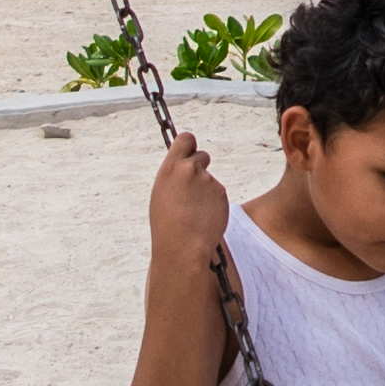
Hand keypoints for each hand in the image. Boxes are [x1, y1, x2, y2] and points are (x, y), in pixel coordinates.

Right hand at [146, 132, 229, 263]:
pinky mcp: (222, 193)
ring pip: (210, 180)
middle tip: (194, 188)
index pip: (185, 139)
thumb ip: (175, 175)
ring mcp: (208, 180)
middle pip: (202, 156)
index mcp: (171, 168)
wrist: (182, 247)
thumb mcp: (162, 193)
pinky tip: (204, 217)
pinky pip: (218, 194)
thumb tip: (186, 166)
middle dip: (200, 167)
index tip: (190, 151)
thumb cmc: (167, 224)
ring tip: (194, 212)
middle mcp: (190, 169)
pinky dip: (213, 203)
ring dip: (205, 191)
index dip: (189, 145)